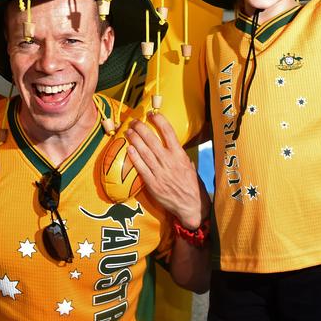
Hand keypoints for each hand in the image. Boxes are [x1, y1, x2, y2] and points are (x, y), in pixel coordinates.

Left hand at [126, 112, 208, 229]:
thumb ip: (181, 156)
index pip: (169, 133)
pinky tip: (129, 148)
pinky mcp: (152, 183)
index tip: (152, 114)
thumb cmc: (192, 186)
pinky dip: (134, 157)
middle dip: (141, 128)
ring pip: (144, 152)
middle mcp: (169, 161)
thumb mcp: (191, 167)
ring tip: (128, 131)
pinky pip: (141, 168)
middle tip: (134, 121)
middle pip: (152, 140)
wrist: (191, 206)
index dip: (159, 121)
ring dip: (135, 140)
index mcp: (180, 155)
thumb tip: (174, 146)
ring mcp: (160, 172)